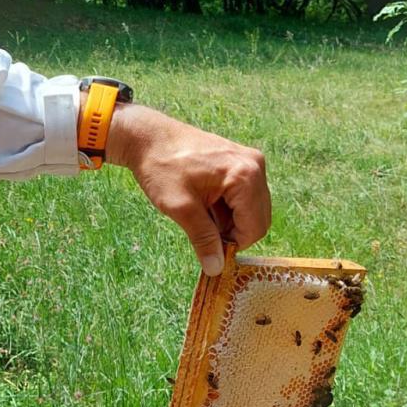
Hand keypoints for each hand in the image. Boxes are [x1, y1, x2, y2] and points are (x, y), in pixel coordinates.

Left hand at [105, 103, 269, 276]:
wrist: (148, 137)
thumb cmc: (161, 167)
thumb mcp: (180, 208)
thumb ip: (202, 239)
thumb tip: (216, 268)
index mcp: (245, 175)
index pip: (255, 227)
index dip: (234, 244)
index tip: (209, 246)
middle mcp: (255, 166)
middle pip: (258, 218)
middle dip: (233, 231)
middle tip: (202, 230)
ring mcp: (250, 162)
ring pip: (251, 209)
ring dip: (229, 220)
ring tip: (199, 212)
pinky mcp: (240, 162)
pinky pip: (244, 196)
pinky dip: (227, 207)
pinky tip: (204, 203)